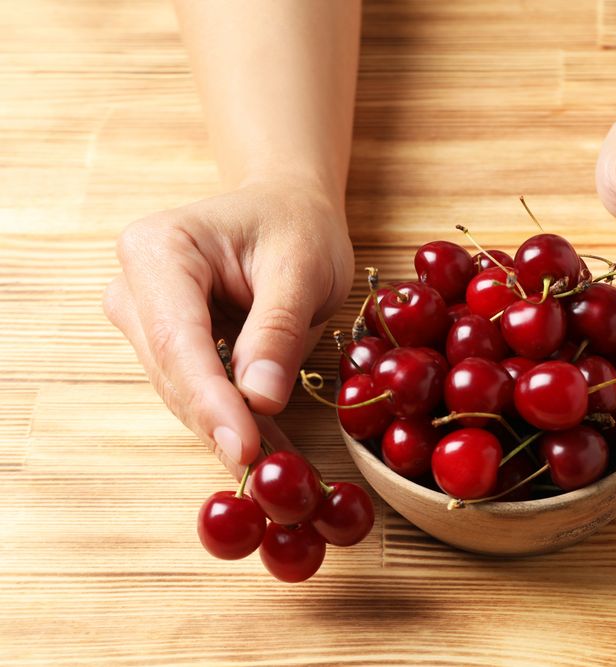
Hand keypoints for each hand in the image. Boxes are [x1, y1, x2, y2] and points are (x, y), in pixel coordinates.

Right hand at [103, 178, 354, 477]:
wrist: (287, 208)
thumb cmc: (296, 226)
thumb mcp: (302, 268)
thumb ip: (276, 331)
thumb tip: (258, 399)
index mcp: (159, 250)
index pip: (178, 339)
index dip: (211, 400)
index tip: (244, 447)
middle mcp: (134, 286)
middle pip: (173, 373)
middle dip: (221, 423)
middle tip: (271, 471)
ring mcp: (143, 319)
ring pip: (182, 392)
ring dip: (229, 429)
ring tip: (279, 465)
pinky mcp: (165, 346)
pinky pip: (197, 392)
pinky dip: (234, 419)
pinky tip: (270, 446)